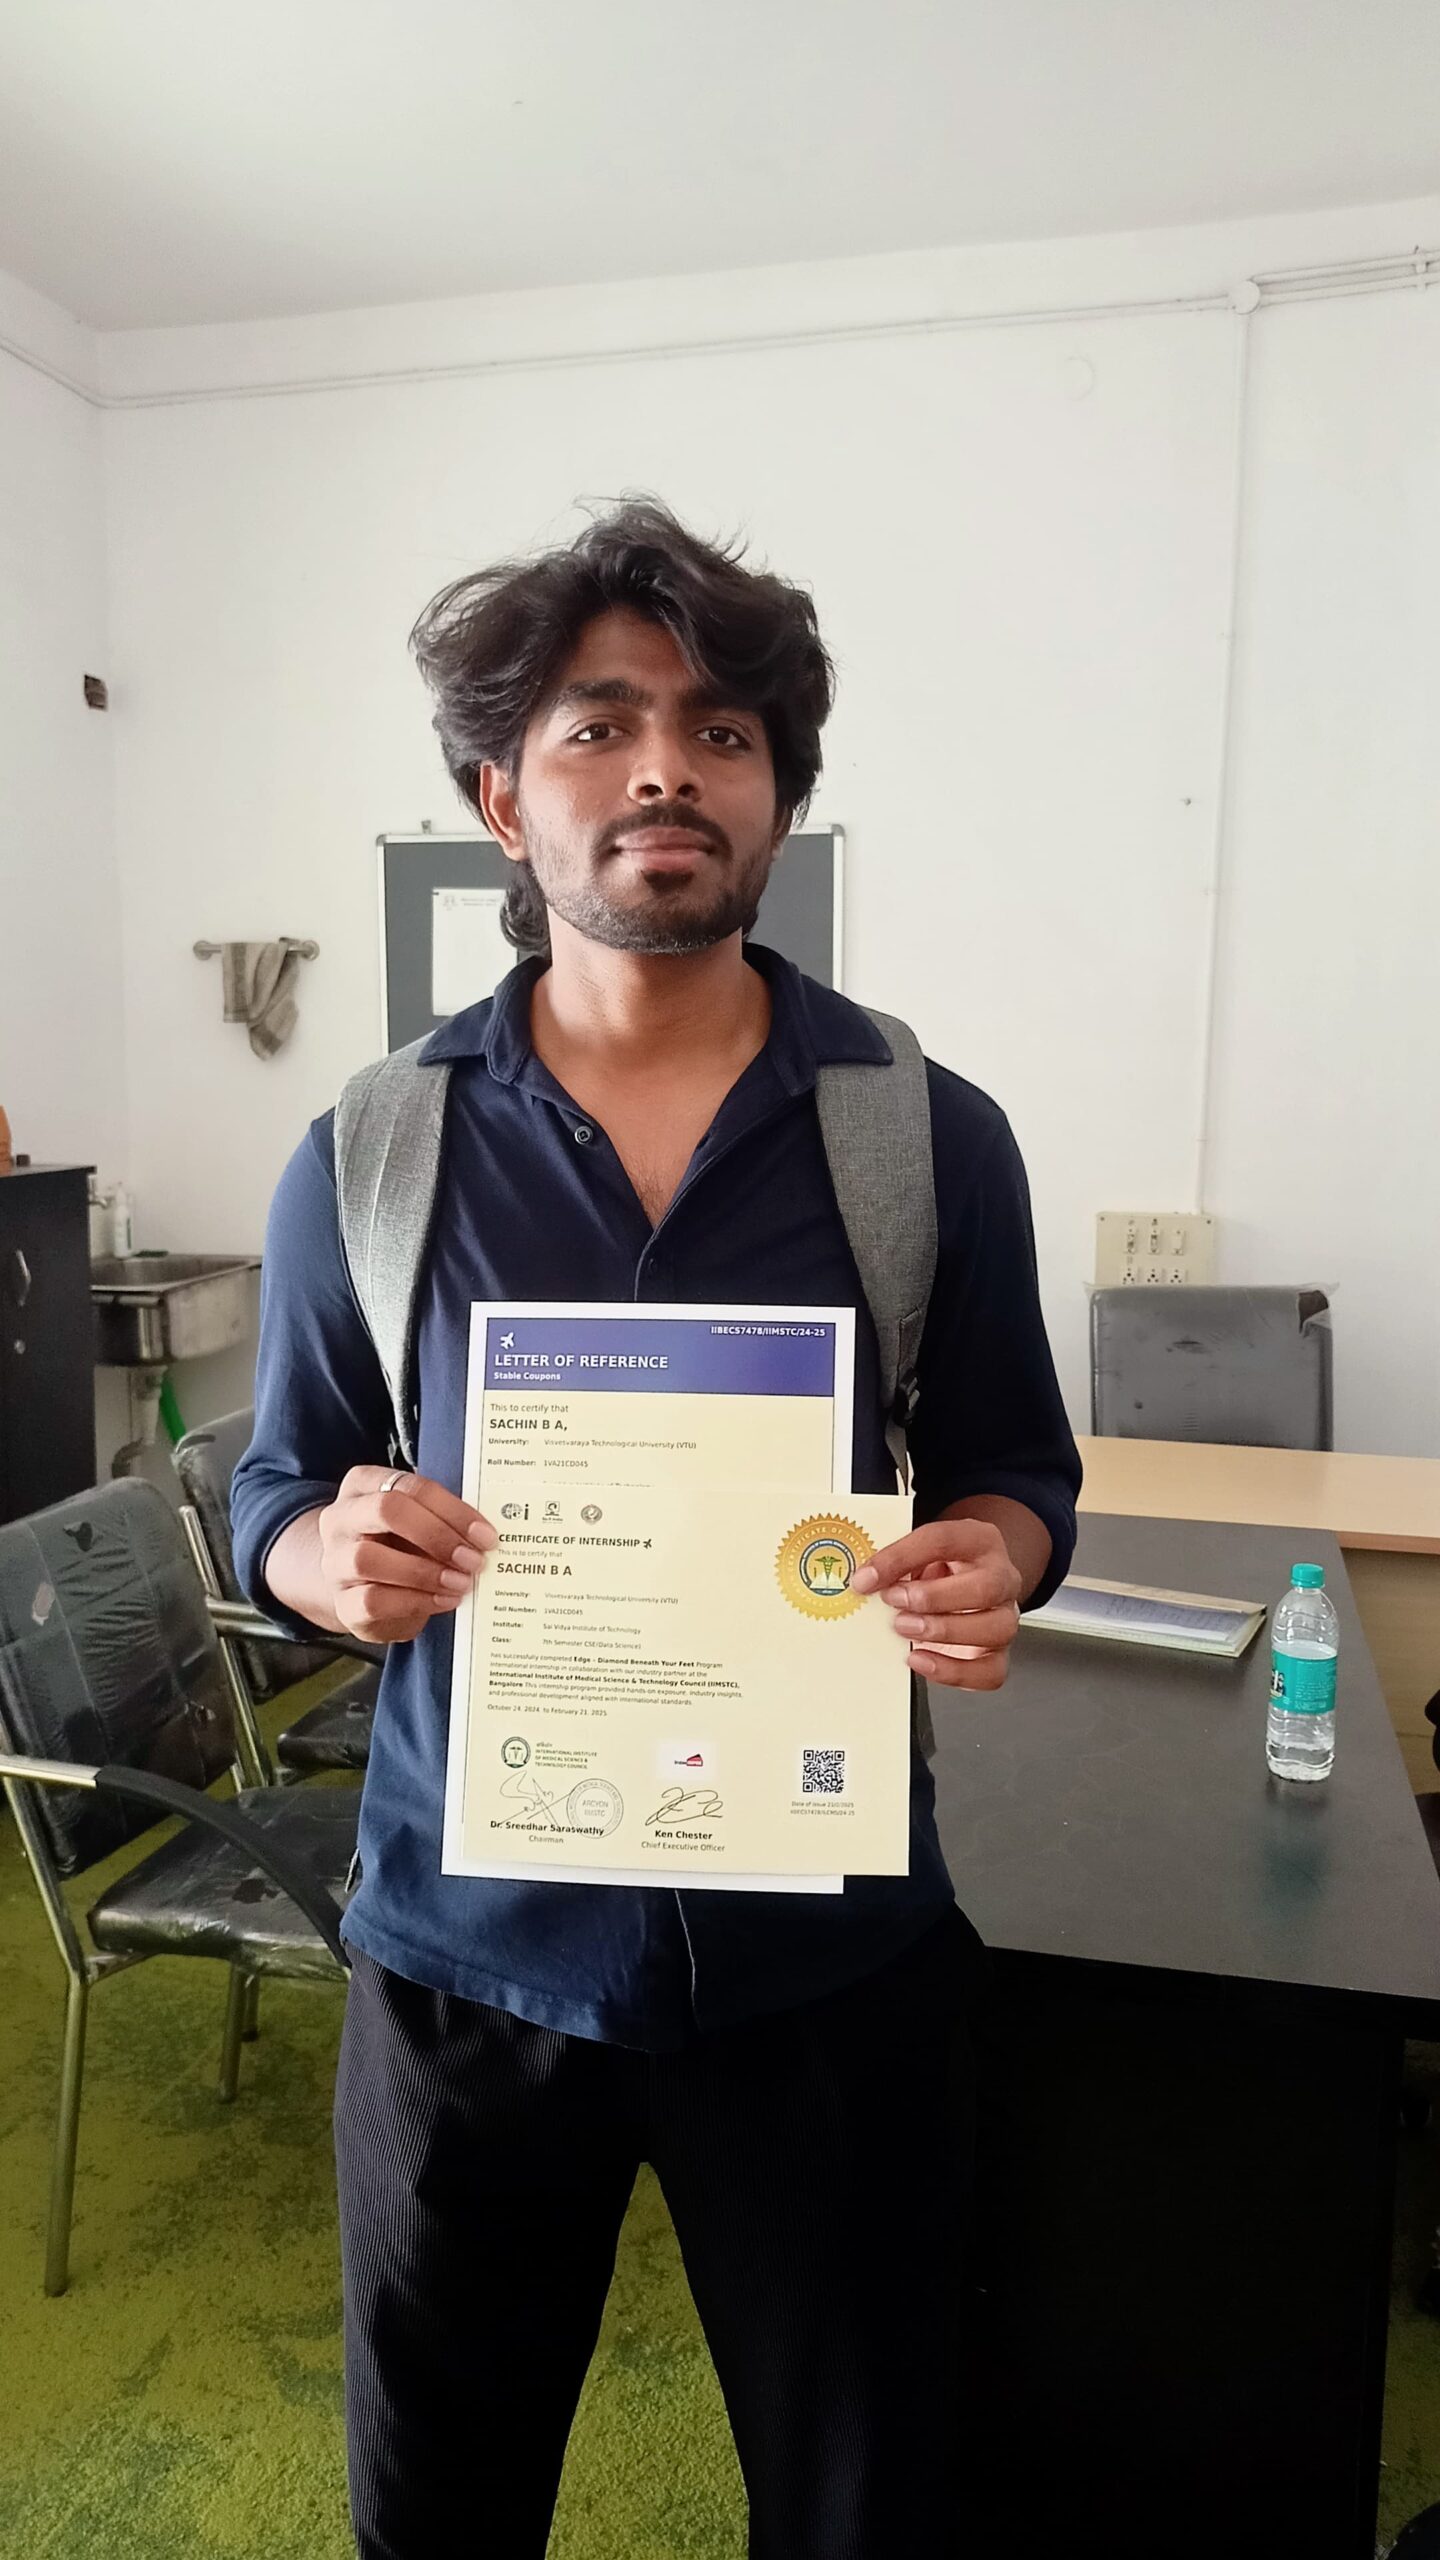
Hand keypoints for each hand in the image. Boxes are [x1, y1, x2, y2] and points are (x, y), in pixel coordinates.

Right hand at [317, 1466, 496, 1643]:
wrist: (362, 1586)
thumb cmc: (399, 1544)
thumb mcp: (418, 1521)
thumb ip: (443, 1518)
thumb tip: (484, 1533)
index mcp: (364, 1485)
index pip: (410, 1486)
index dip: (452, 1511)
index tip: (485, 1534)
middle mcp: (341, 1518)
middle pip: (384, 1510)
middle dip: (436, 1535)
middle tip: (472, 1558)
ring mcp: (335, 1561)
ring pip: (368, 1558)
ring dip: (424, 1572)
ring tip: (460, 1582)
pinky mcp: (342, 1602)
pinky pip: (372, 1600)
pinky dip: (415, 1601)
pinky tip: (443, 1600)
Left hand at [852, 1518, 1022, 1690]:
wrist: (963, 1586)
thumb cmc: (941, 1568)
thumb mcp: (919, 1553)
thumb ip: (898, 1563)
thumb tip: (866, 1581)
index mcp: (979, 1541)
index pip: (945, 1541)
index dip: (902, 1558)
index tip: (868, 1577)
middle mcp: (1001, 1578)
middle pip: (985, 1588)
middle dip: (933, 1599)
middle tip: (894, 1602)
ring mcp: (1005, 1617)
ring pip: (996, 1629)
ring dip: (944, 1632)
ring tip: (905, 1629)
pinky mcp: (998, 1654)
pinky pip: (990, 1671)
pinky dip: (954, 1671)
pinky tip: (922, 1660)